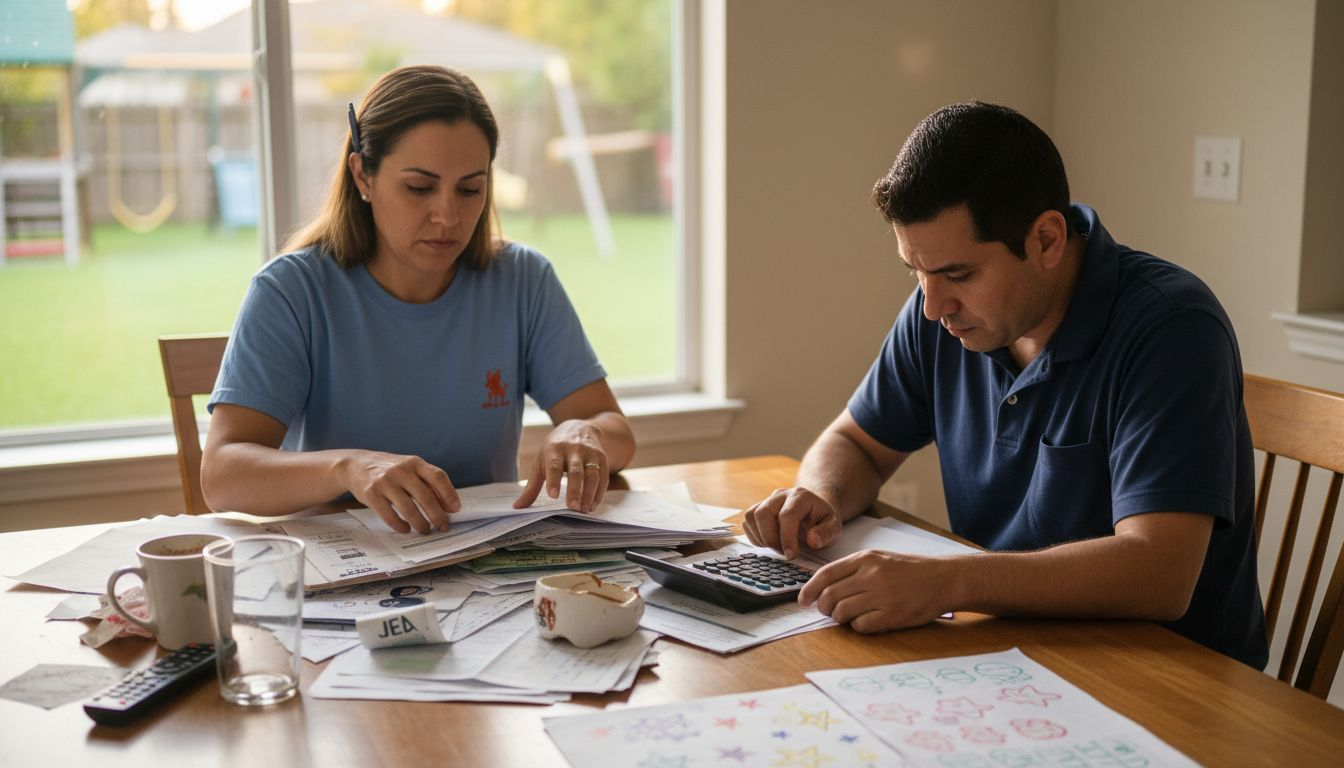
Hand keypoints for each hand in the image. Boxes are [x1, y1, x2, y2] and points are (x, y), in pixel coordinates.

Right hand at [340, 450, 459, 533]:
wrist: (355, 465)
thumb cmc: (390, 471)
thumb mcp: (409, 469)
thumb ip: (428, 483)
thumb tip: (448, 507)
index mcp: (415, 462)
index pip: (438, 476)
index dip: (449, 494)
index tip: (456, 509)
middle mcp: (401, 470)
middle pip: (425, 496)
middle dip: (437, 515)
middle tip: (443, 527)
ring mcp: (385, 481)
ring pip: (408, 508)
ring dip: (420, 523)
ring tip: (425, 530)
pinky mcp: (371, 493)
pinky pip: (389, 515)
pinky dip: (400, 525)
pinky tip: (406, 529)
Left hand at [515, 419, 608, 511]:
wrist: (578, 427)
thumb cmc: (554, 449)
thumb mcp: (540, 462)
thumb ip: (531, 486)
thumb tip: (517, 507)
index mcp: (554, 449)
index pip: (554, 465)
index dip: (553, 480)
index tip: (553, 495)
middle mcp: (574, 449)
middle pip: (575, 471)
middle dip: (575, 490)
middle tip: (572, 507)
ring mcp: (590, 453)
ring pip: (592, 475)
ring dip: (589, 494)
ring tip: (583, 510)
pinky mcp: (602, 458)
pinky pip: (603, 477)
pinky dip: (599, 493)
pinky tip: (592, 505)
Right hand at [742, 487, 843, 559]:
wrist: (813, 513)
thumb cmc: (822, 521)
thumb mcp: (835, 528)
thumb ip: (827, 533)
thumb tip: (813, 540)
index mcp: (801, 496)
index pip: (787, 515)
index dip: (786, 537)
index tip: (791, 555)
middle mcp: (781, 494)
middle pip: (763, 513)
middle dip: (770, 538)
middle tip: (784, 553)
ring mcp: (767, 501)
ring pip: (751, 516)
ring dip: (761, 538)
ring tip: (778, 547)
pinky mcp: (758, 509)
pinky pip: (747, 523)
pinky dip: (755, 537)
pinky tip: (771, 543)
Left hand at [799, 549, 951, 631]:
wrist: (944, 579)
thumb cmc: (910, 571)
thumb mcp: (880, 559)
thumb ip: (853, 570)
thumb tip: (824, 587)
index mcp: (865, 559)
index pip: (825, 574)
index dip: (809, 590)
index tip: (803, 600)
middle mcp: (871, 575)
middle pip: (829, 596)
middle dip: (824, 608)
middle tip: (830, 611)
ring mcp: (882, 596)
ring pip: (841, 612)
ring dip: (841, 618)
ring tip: (852, 615)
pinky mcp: (892, 615)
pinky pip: (861, 626)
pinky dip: (859, 627)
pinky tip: (869, 620)